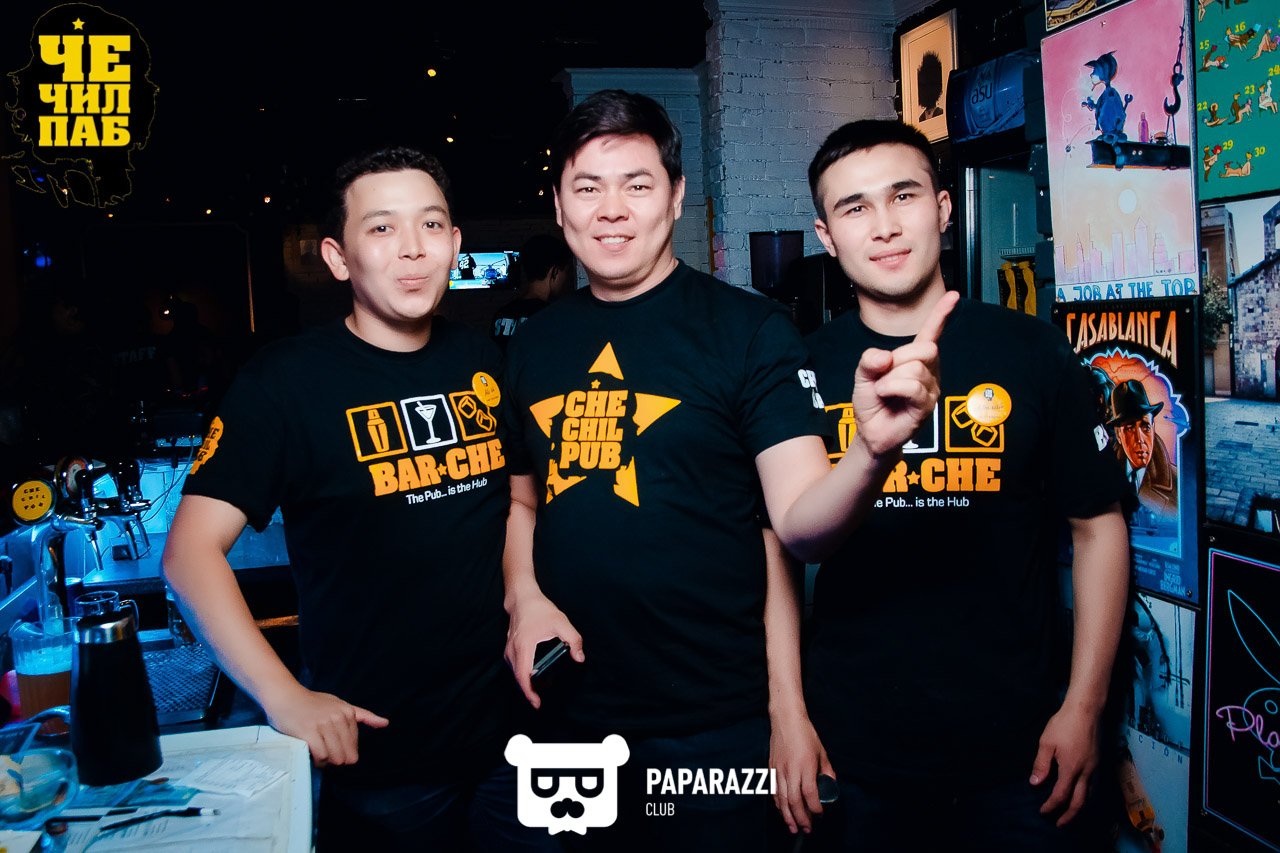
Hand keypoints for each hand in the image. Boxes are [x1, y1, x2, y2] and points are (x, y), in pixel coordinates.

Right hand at [261, 684, 388, 766]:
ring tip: (317, 753)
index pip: (353, 745)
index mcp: (348, 712)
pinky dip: (317, 761)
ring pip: (335, 757)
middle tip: (324, 752)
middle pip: (346, 754)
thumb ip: (362, 715)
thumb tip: (386, 724)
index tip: (331, 746)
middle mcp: (338, 717)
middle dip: (336, 758)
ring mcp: (323, 725)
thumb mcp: (339, 704)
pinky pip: (321, 756)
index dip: (343, 751)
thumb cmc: (311, 703)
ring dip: (326, 761)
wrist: (285, 696)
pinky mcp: (309, 732)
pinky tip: (312, 755)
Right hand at [504, 592, 583, 708]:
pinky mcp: (509, 647)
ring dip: (525, 683)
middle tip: (539, 700)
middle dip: (528, 691)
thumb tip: (579, 658)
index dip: (529, 692)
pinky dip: (522, 674)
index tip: (536, 702)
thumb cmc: (540, 609)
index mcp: (524, 646)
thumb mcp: (561, 622)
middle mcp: (512, 650)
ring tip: (538, 689)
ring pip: (514, 673)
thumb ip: (573, 640)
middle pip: (518, 678)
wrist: (523, 598)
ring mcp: (508, 649)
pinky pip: (513, 666)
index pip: (523, 675)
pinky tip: (532, 675)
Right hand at [769, 712, 834, 834]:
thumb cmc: (806, 734)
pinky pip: (774, 790)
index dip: (815, 808)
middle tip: (807, 829)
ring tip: (793, 827)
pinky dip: (778, 803)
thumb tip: (830, 786)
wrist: (785, 719)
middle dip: (801, 818)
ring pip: (782, 798)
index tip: (820, 814)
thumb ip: (827, 771)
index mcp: (806, 765)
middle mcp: (791, 769)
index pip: (810, 793)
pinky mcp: (771, 768)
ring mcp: (779, 769)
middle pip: (794, 800)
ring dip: (787, 815)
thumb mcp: (822, 752)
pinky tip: (783, 810)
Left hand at [851, 291, 956, 457]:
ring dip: (890, 379)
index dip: (941, 314)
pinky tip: (887, 396)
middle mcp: (928, 372)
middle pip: (925, 348)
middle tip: (885, 377)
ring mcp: (930, 389)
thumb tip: (885, 356)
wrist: (870, 432)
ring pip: (915, 368)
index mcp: (914, 359)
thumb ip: (869, 360)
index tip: (954, 295)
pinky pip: (912, 386)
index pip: (931, 333)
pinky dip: (892, 387)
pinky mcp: (926, 406)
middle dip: (899, 359)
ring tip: (885, 393)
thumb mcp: (863, 375)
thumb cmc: (872, 403)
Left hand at [1030, 701, 1100, 825]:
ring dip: (1080, 808)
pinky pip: (1095, 786)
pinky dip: (1087, 797)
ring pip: (1090, 796)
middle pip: (1079, 802)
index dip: (1051, 806)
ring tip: (1070, 814)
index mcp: (1071, 769)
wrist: (1086, 710)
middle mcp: (1086, 773)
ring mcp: (1095, 768)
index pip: (1061, 795)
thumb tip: (1035, 784)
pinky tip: (1081, 795)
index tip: (1043, 812)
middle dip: (1069, 816)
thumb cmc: (1063, 725)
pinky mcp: (1099, 762)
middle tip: (1059, 824)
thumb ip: (1041, 765)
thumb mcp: (1046, 743)